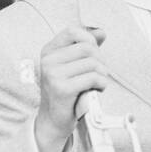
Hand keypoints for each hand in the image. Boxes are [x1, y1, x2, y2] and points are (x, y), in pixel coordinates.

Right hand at [33, 26, 109, 151]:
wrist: (53, 120)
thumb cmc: (66, 93)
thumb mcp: (73, 67)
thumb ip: (86, 48)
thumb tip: (101, 32)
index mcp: (49, 51)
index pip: (72, 31)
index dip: (89, 39)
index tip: (95, 53)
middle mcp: (48, 61)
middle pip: (87, 47)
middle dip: (100, 60)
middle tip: (99, 73)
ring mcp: (53, 74)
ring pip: (92, 63)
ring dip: (102, 74)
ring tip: (97, 83)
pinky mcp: (62, 89)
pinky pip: (92, 78)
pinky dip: (101, 84)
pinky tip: (97, 90)